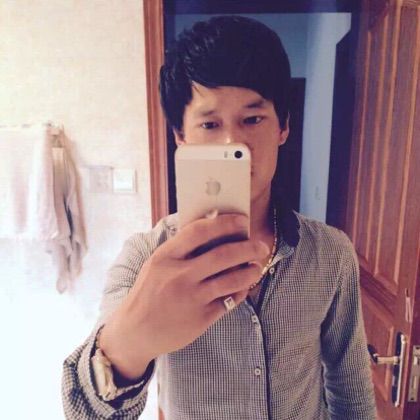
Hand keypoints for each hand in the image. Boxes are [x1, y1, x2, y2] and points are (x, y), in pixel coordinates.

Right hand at [99, 213, 268, 379]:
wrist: (135, 332)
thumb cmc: (148, 293)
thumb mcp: (156, 265)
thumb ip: (180, 250)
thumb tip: (214, 231)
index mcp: (166, 257)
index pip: (199, 231)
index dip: (224, 223)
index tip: (242, 221)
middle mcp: (179, 276)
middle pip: (223, 255)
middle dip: (248, 248)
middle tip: (261, 246)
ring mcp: (191, 298)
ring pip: (232, 280)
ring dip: (250, 271)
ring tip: (258, 266)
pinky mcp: (200, 319)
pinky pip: (229, 301)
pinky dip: (240, 291)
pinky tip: (244, 286)